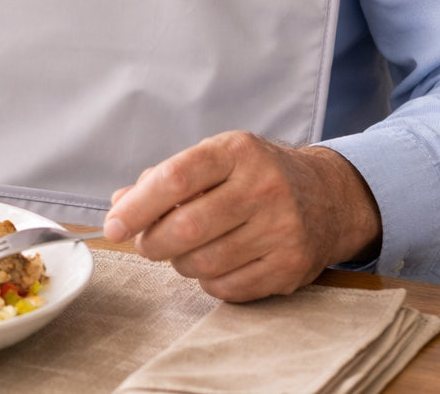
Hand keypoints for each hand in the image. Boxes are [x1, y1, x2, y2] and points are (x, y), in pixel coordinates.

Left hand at [103, 131, 381, 301]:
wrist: (327, 196)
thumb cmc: (255, 175)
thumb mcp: (215, 159)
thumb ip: (165, 179)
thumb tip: (119, 204)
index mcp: (237, 151)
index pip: (176, 178)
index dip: (137, 206)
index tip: (112, 225)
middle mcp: (263, 186)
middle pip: (186, 227)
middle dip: (153, 242)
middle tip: (146, 243)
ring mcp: (281, 229)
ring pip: (204, 263)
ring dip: (180, 263)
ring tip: (184, 250)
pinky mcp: (291, 267)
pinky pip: (228, 288)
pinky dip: (209, 281)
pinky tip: (215, 263)